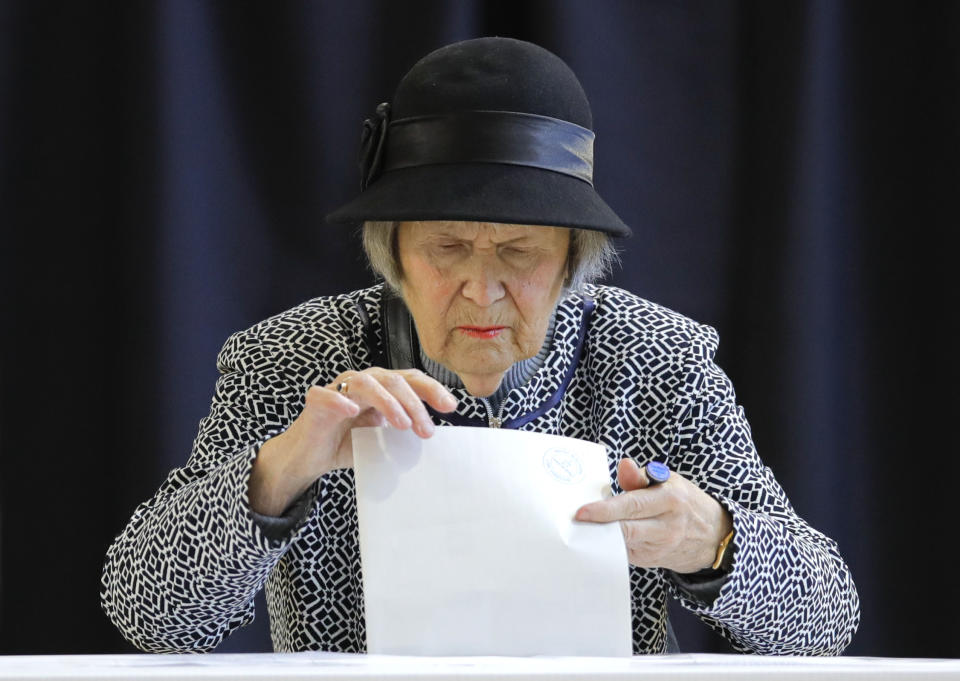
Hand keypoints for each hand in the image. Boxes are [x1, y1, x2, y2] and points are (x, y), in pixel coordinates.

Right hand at [248, 368, 456, 514]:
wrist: (310, 457)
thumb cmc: (347, 444)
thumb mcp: (383, 440)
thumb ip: (403, 434)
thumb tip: (432, 438)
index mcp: (381, 388)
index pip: (410, 380)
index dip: (432, 390)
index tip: (451, 407)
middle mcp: (362, 383)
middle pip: (394, 380)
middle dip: (415, 403)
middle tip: (427, 431)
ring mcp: (338, 390)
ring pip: (366, 382)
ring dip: (388, 401)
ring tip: (402, 424)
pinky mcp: (315, 402)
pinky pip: (325, 395)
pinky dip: (340, 401)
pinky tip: (353, 411)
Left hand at [575, 458, 731, 572]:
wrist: (713, 536)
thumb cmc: (685, 502)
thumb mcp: (669, 482)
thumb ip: (641, 477)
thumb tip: (623, 464)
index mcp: (670, 500)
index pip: (632, 505)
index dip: (605, 510)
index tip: (581, 511)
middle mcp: (666, 527)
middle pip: (625, 530)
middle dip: (597, 527)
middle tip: (572, 522)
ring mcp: (659, 548)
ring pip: (622, 545)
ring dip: (600, 537)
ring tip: (579, 527)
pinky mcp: (651, 561)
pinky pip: (624, 553)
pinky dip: (609, 545)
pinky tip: (596, 536)